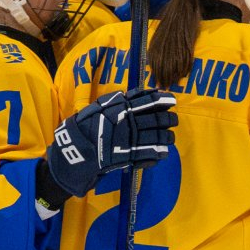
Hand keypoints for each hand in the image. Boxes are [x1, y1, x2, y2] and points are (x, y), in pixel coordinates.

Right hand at [40, 88, 176, 203]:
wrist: (76, 148)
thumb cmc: (87, 125)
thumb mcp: (102, 105)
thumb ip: (121, 100)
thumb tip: (141, 93)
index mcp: (122, 108)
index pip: (149, 101)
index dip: (163, 100)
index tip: (172, 100)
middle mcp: (129, 122)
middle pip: (158, 120)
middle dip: (170, 120)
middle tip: (174, 120)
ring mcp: (131, 140)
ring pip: (158, 138)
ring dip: (167, 138)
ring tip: (170, 138)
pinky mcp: (130, 157)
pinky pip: (150, 155)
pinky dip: (159, 154)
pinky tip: (162, 153)